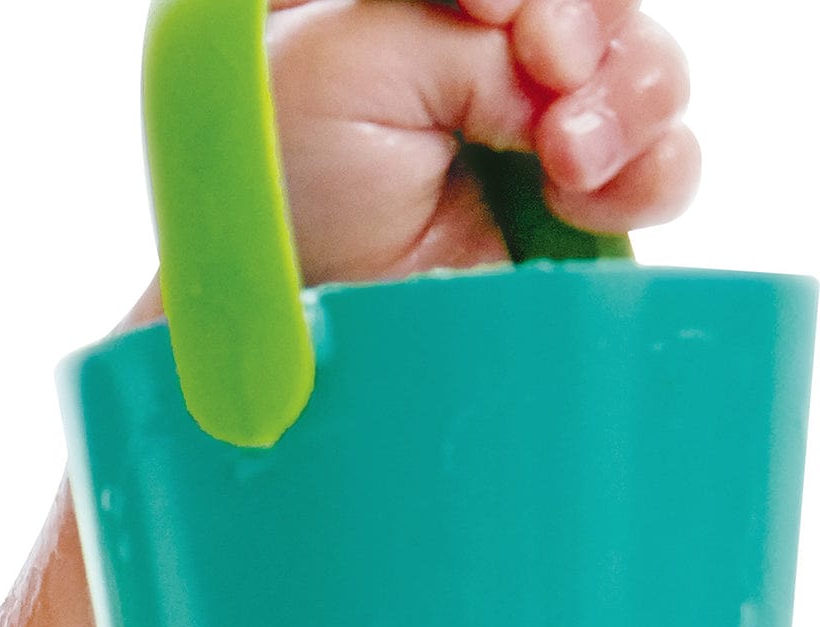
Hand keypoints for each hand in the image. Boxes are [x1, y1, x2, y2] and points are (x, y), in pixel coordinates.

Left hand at [128, 0, 696, 322]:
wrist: (281, 289)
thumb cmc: (287, 162)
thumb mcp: (367, 56)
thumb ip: (480, 44)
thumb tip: (567, 72)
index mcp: (447, 9)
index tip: (493, 12)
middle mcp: (501, 66)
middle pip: (607, 20)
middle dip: (591, 39)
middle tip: (549, 73)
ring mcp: (539, 144)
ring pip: (648, 87)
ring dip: (629, 106)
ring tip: (566, 157)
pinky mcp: (563, 221)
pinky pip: (655, 178)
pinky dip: (651, 177)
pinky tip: (590, 192)